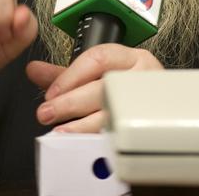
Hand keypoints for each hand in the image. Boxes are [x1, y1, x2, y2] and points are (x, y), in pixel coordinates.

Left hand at [26, 43, 162, 132]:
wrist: (164, 103)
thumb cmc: (129, 85)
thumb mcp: (99, 74)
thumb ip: (66, 74)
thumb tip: (33, 70)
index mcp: (131, 57)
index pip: (98, 58)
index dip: (71, 76)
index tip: (50, 92)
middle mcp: (142, 77)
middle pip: (103, 87)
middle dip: (71, 102)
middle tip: (47, 112)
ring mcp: (148, 102)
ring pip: (113, 113)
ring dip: (82, 125)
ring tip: (61, 131)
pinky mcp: (147, 126)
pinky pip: (120, 133)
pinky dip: (98, 138)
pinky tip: (82, 141)